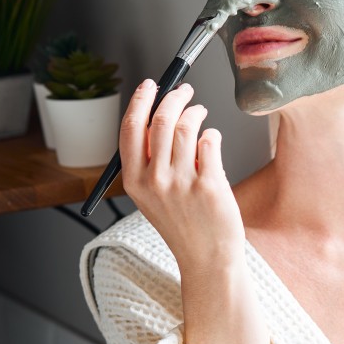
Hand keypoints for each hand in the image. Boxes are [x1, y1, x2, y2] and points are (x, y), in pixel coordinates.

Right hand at [118, 80, 244, 272]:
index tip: (150, 85)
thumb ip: (149, 161)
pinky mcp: (209, 185)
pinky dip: (212, 134)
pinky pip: (210, 141)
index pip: (130, 128)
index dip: (140, 100)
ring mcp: (182, 183)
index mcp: (134, 181)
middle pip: (160, 120)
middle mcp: (154, 181)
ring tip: (201, 114)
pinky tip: (212, 141)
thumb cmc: (183, 224)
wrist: (207, 259)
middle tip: (185, 91)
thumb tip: (158, 114)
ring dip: (196, 112)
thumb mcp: (152, 196)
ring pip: (187, 126)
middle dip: (174, 97)